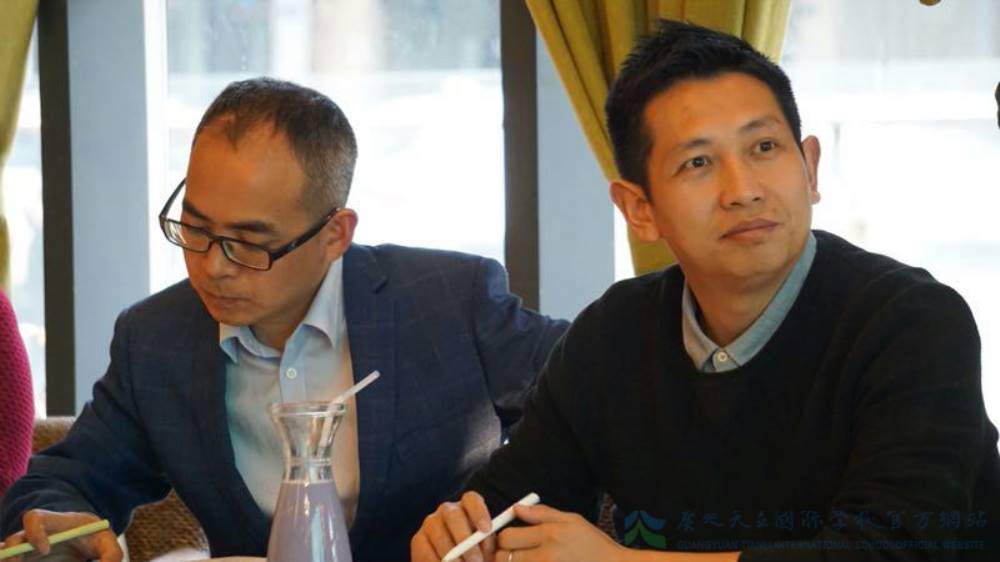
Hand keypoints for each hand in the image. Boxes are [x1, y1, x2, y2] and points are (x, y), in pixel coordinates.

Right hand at [1, 510, 121, 561]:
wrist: (87, 541)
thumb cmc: (95, 537)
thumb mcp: (107, 542)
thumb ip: (112, 554)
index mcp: (52, 522)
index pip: (33, 518)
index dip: (34, 532)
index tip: (45, 549)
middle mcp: (32, 537)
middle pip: (12, 542)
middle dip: (11, 555)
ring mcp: (26, 552)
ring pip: (9, 557)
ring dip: (14, 561)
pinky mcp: (27, 561)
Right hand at [411, 491, 495, 561]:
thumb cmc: (477, 559)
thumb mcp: (488, 552)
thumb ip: (493, 546)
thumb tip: (499, 544)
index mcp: (467, 508)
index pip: (471, 500)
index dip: (479, 512)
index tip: (487, 530)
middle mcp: (447, 510)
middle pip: (453, 515)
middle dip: (465, 538)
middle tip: (476, 561)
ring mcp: (430, 523)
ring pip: (439, 535)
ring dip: (452, 556)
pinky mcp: (418, 540)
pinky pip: (425, 551)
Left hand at [494, 504, 623, 561]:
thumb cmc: (594, 544)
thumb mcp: (572, 520)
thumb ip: (541, 514)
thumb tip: (516, 508)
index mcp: (550, 535)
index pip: (507, 537)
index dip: (504, 537)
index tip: (512, 539)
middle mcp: (546, 557)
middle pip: (503, 558)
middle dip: (504, 556)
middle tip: (515, 554)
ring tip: (528, 560)